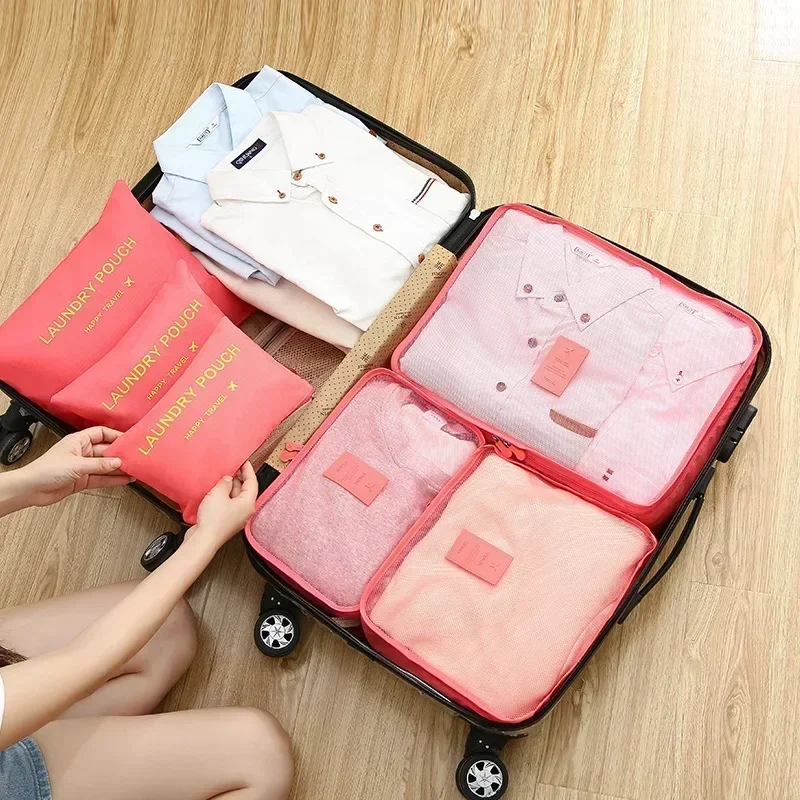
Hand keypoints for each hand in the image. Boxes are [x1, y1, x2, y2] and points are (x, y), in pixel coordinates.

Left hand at [11, 427, 131, 507]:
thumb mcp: (76, 464)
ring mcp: (83, 467)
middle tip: (135, 457)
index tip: (128, 440)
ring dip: (118, 468)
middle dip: (119, 454)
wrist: (31, 489)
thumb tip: (117, 462)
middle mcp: (82, 452)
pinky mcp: (82, 480)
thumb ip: (99, 464)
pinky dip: (112, 479)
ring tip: (133, 469)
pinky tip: (124, 480)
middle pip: (105, 451)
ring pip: (105, 466)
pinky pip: (101, 478)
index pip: (101, 433)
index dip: (115, 435)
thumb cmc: (46, 470)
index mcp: (78, 441)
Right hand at [191, 461, 257, 548]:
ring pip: (235, 497)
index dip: (248, 470)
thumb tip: (228, 479)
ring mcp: (236, 516)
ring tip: (221, 477)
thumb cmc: (213, 519)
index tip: (243, 461)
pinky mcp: (226, 520)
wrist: (203, 540)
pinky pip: (228, 504)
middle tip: (231, 467)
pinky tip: (216, 491)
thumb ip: (224, 483)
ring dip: (229, 486)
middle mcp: (245, 511)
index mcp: (248, 503)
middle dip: (238, 478)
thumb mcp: (218, 494)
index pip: (252, 482)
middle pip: (245, 490)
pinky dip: (224, 495)